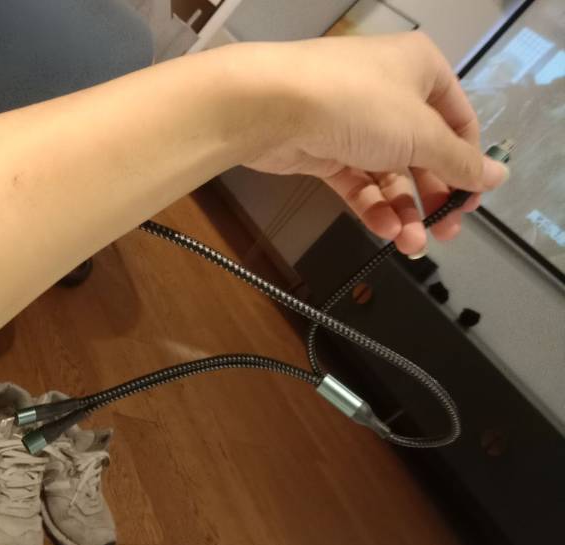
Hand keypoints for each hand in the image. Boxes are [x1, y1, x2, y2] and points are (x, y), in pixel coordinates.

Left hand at [241, 33, 508, 254]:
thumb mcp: (420, 133)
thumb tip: (498, 177)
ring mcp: (355, 125)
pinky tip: (385, 230)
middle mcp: (390, 95)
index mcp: (421, 72)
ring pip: (390, 174)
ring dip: (403, 211)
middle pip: (423, 154)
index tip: (470, 203)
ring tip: (412, 245)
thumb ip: (459, 161)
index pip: (457, 123)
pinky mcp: (327, 151)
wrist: (273, 106)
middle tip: (445, 233)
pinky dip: (373, 207)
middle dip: (434, 197)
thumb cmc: (358, 105)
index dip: (467, 164)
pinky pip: (359, 182)